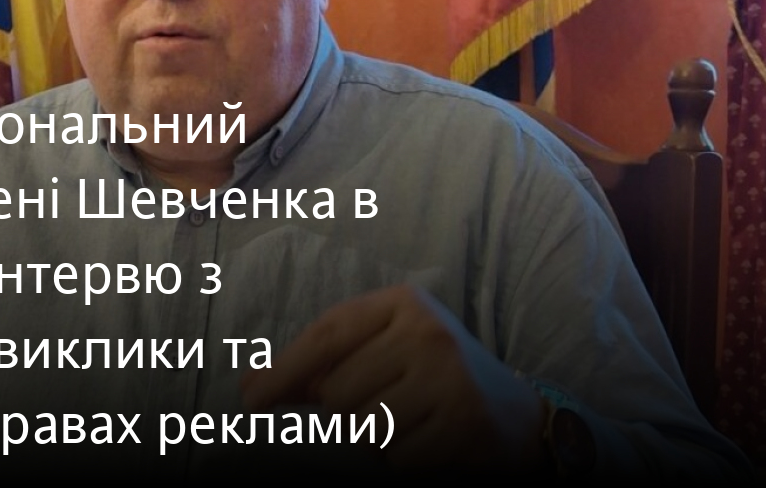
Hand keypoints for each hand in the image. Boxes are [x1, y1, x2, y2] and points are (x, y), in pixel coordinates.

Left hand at [240, 284, 547, 473]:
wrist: (516, 418)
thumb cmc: (430, 379)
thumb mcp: (381, 353)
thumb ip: (320, 367)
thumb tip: (251, 387)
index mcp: (403, 304)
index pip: (326, 335)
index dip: (283, 370)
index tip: (249, 400)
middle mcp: (428, 334)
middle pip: (338, 392)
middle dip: (349, 410)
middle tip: (389, 402)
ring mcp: (449, 379)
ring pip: (365, 428)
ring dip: (378, 437)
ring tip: (414, 419)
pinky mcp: (463, 425)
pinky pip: (398, 458)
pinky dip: (406, 460)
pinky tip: (433, 440)